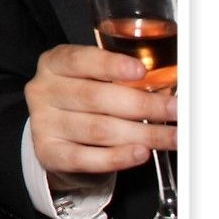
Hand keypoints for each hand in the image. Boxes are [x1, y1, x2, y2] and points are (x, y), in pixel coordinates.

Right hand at [26, 44, 176, 175]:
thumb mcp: (93, 81)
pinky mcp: (49, 153)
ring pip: (98, 129)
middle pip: (95, 97)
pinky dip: (118, 157)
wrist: (56, 138)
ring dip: (142, 134)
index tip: (141, 71)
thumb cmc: (83, 104)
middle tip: (175, 110)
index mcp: (54, 64)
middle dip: (143, 105)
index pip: (79, 60)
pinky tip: (141, 153)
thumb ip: (122, 80)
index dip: (111, 65)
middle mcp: (44, 91)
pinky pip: (87, 158)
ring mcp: (43, 123)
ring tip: (172, 136)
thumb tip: (166, 87)